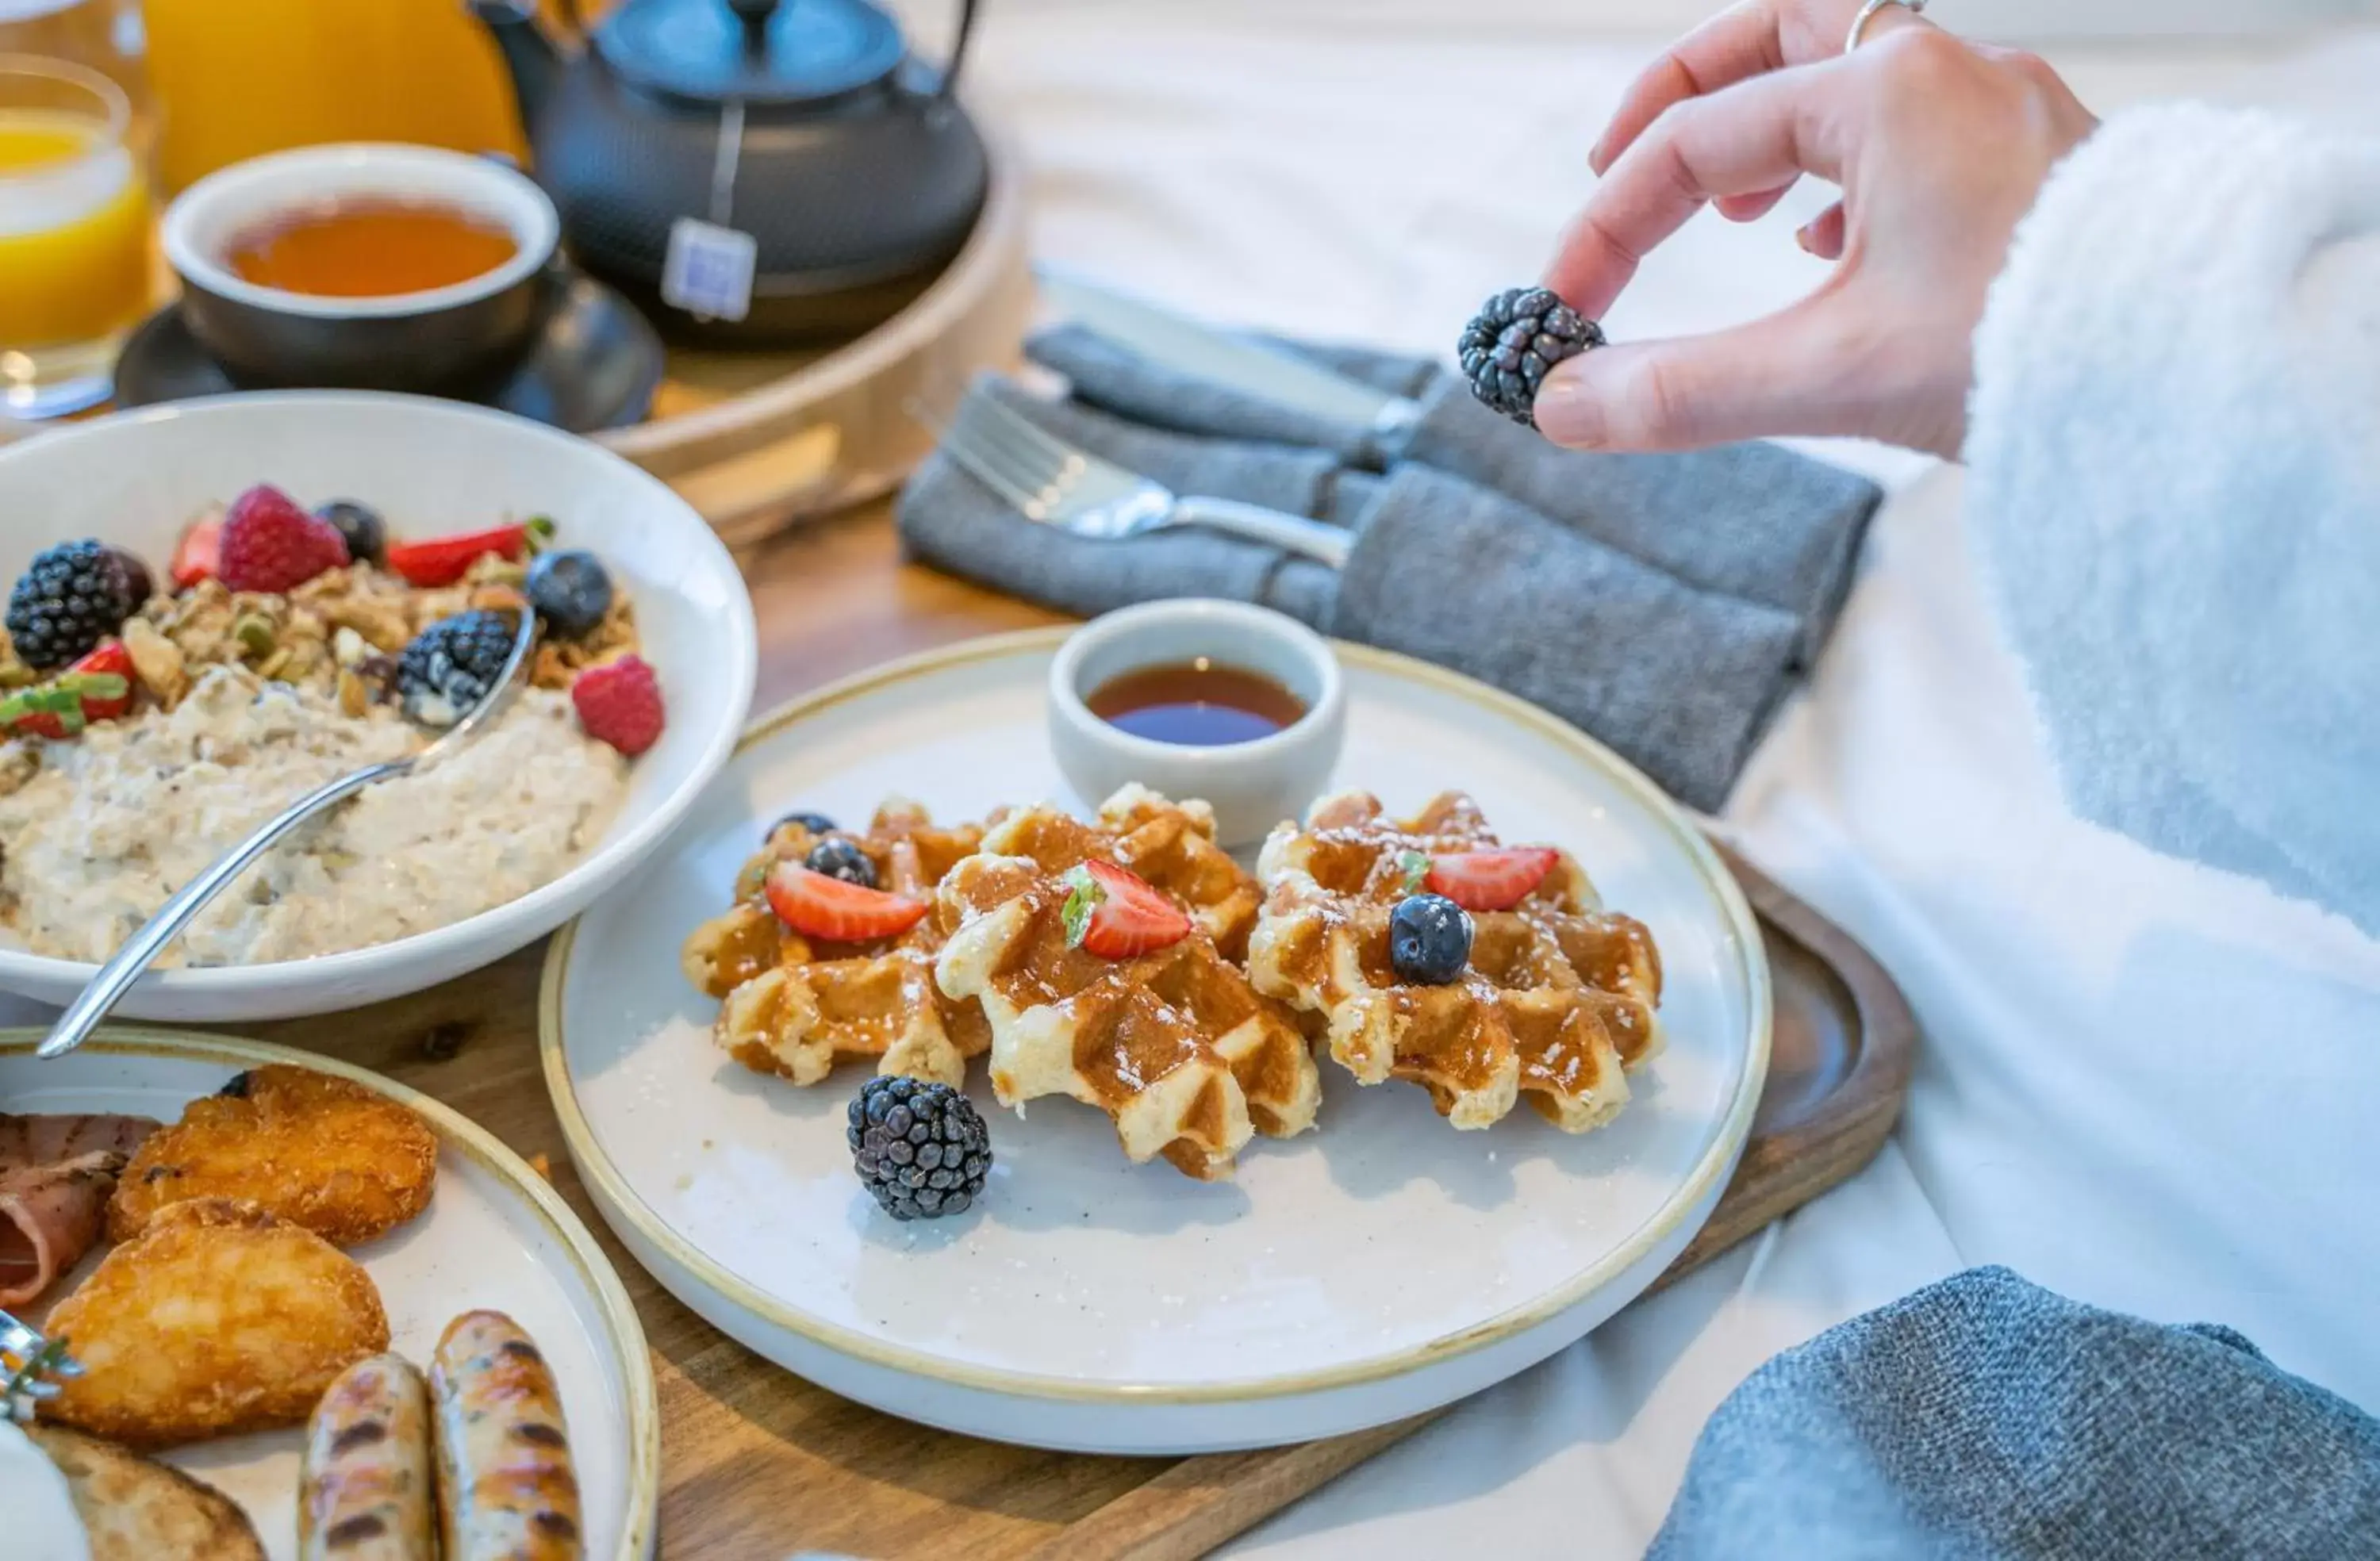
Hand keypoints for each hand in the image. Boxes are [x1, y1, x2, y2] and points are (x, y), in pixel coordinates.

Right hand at [1533, 3, 2097, 457]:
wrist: (2205, 372)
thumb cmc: (2035, 347)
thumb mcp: (1833, 374)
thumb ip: (1681, 389)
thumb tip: (1564, 404)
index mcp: (1886, 90)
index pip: (1698, 138)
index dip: (1610, 221)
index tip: (1568, 302)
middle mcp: (1946, 72)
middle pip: (1775, 36)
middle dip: (1684, 100)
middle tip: (1619, 168)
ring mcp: (2000, 111)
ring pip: (1850, 74)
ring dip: (1770, 132)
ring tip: (1732, 211)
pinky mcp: (2034, 163)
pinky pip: (1915, 127)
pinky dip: (1847, 170)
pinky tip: (1833, 245)